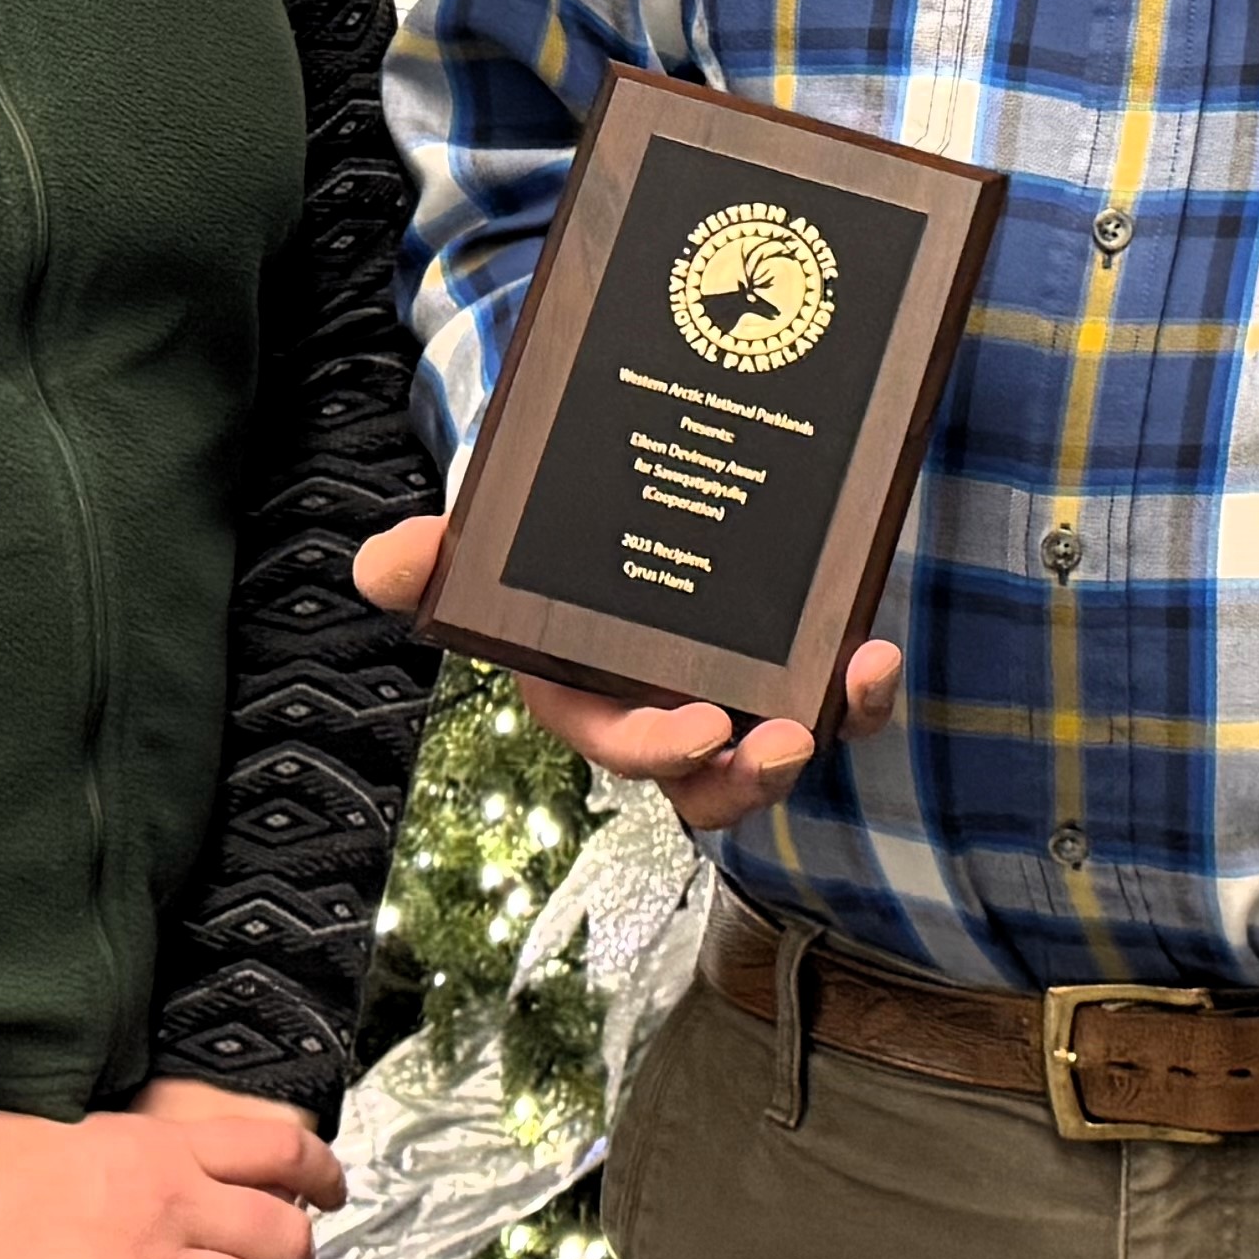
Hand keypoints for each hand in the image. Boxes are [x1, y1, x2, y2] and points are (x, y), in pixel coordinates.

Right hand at [353, 512, 899, 833]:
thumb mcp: (486, 532)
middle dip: (746, 779)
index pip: (619, 745)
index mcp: (589, 693)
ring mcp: (734, 687)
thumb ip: (434, 555)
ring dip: (825, 732)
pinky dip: (861, 688)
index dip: (658, 752)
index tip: (702, 731)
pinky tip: (873, 652)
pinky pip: (833, 695)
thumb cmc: (545, 523)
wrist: (619, 476)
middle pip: (707, 783)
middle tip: (783, 744)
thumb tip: (385, 565)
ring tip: (857, 684)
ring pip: (780, 747)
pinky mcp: (793, 657)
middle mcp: (664, 705)